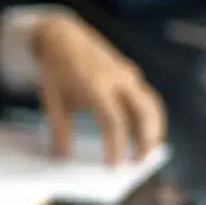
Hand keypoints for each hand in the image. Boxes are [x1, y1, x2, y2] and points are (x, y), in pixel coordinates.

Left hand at [29, 13, 167, 165]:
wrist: (63, 37)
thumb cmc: (56, 70)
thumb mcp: (51, 100)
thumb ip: (59, 129)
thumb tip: (62, 159)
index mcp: (96, 85)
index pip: (114, 121)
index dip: (116, 146)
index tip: (113, 167)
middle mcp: (118, 78)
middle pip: (143, 113)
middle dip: (144, 141)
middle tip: (137, 165)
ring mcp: (128, 74)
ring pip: (152, 105)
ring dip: (153, 131)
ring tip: (146, 154)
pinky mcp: (132, 74)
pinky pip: (149, 98)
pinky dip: (152, 119)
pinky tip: (145, 135)